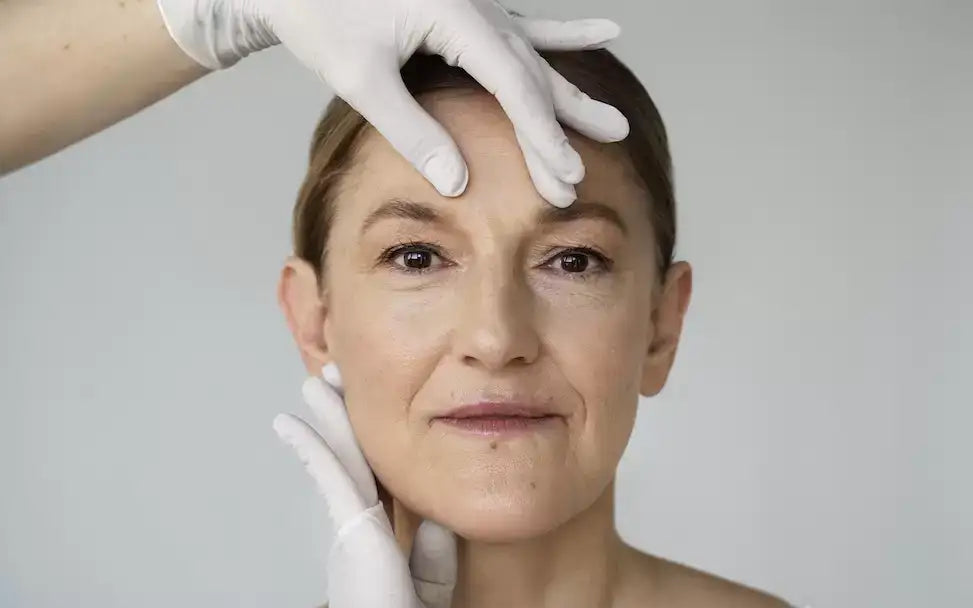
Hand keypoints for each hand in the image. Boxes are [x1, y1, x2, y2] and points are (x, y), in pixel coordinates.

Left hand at [156, 0, 629, 205]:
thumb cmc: (317, 15)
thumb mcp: (361, 78)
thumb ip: (412, 130)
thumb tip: (459, 183)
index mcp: (452, 13)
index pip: (512, 83)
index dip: (539, 133)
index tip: (561, 173)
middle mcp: (474, 4)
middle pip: (530, 73)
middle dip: (558, 127)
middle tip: (586, 171)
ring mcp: (475, 4)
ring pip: (534, 56)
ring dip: (570, 95)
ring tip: (614, 124)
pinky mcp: (467, 11)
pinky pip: (525, 28)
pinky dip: (561, 37)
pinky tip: (604, 33)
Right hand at [272, 363, 457, 607]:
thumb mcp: (431, 589)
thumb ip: (432, 553)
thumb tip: (436, 515)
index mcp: (384, 544)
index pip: (380, 480)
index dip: (374, 446)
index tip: (372, 416)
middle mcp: (364, 532)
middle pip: (359, 459)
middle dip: (348, 417)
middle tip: (336, 380)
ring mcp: (355, 530)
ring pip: (344, 457)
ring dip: (329, 416)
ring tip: (315, 380)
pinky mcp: (353, 532)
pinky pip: (332, 476)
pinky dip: (313, 445)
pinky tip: (288, 421)